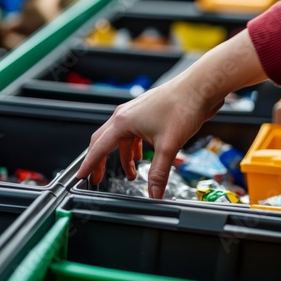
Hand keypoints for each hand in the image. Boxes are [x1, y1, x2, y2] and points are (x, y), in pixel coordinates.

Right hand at [76, 71, 222, 197]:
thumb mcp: (168, 146)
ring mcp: (137, 112)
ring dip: (124, 157)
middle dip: (101, 162)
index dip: (89, 164)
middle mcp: (125, 115)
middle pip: (104, 142)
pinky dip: (135, 147)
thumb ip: (159, 173)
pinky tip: (143, 156)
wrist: (199, 87)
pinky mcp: (148, 113)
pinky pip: (134, 133)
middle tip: (97, 178)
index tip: (81, 176)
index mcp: (123, 121)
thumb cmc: (182, 106)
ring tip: (132, 173)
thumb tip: (154, 193)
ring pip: (122, 139)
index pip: (99, 148)